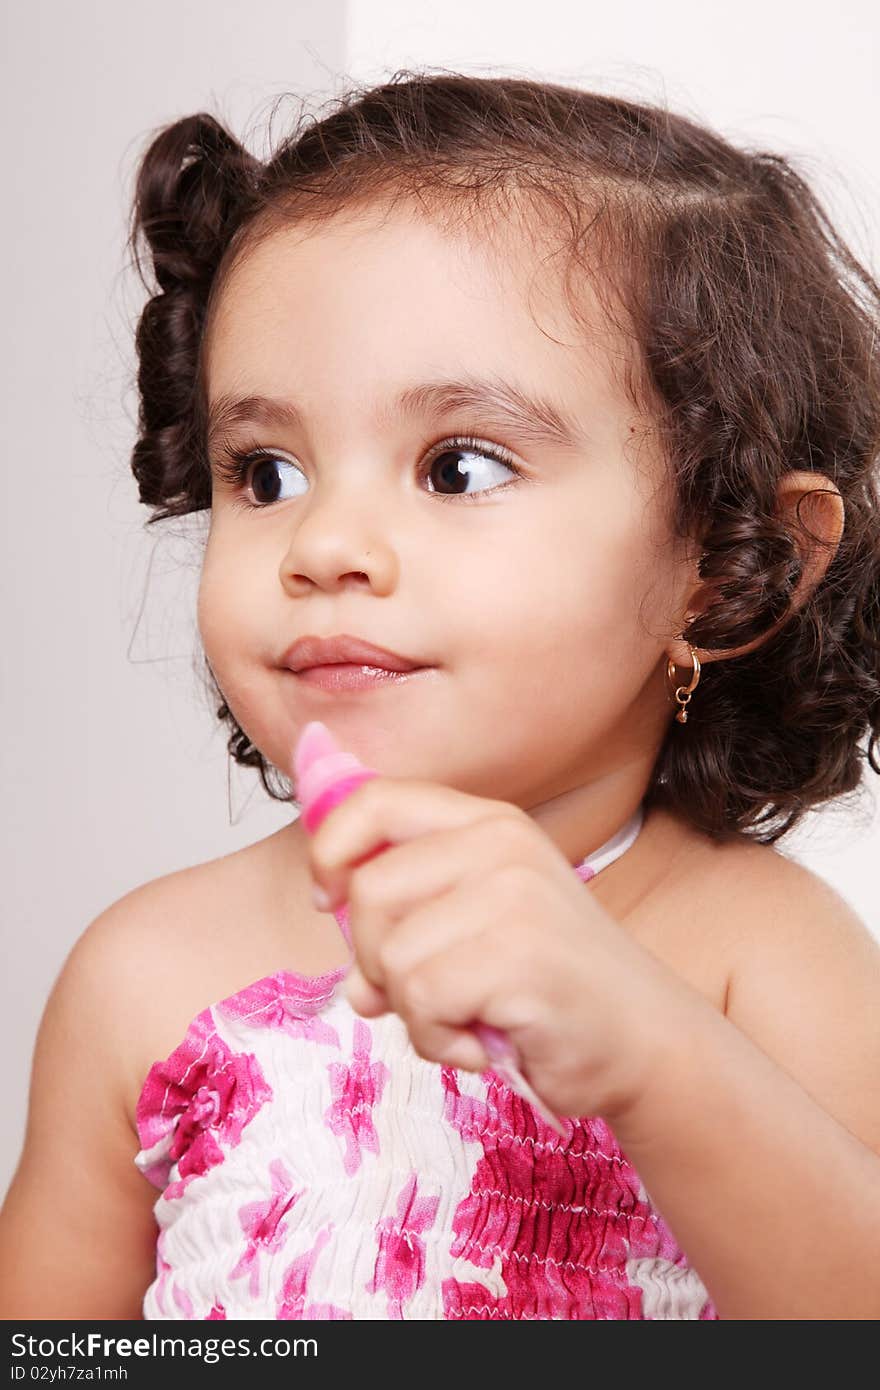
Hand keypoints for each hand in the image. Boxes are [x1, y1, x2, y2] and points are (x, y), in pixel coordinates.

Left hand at [307, 775, 685, 1123]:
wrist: (646, 1041)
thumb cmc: (554, 989)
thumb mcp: (477, 931)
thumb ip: (410, 928)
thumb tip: (352, 984)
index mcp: (489, 821)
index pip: (373, 801)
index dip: (330, 850)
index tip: (330, 901)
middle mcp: (501, 842)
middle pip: (368, 891)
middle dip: (378, 962)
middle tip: (434, 994)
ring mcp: (514, 892)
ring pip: (389, 955)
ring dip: (414, 1012)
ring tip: (470, 1019)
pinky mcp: (519, 952)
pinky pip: (421, 1000)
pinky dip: (439, 1040)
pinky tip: (485, 1044)